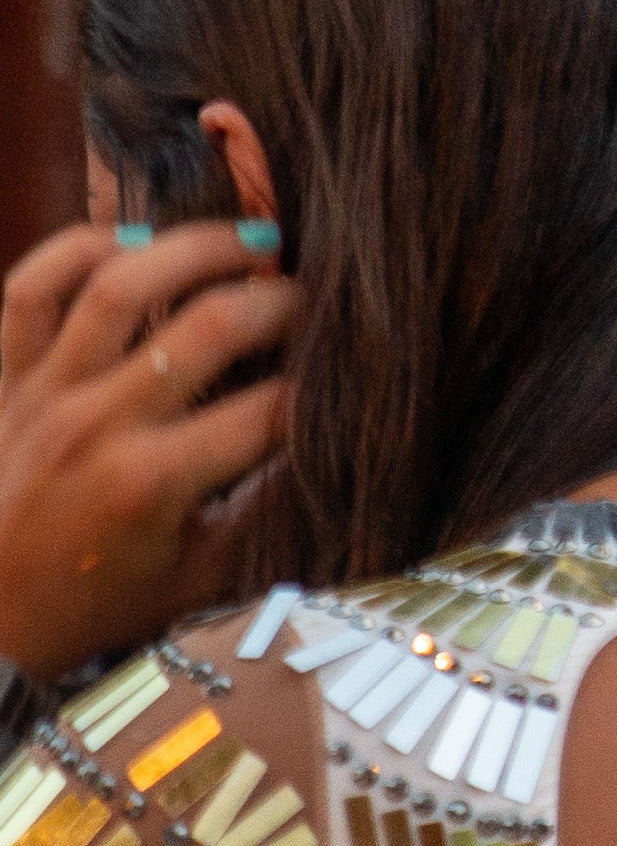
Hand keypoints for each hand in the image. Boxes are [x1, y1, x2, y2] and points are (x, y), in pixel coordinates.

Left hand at [0, 223, 295, 678]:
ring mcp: (46, 391)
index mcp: (151, 484)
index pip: (269, 412)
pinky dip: (81, 247)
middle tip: (314, 300)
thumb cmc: (98, 602)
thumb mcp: (199, 577)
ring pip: (123, 281)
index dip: (324, 388)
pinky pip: (33, 286)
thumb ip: (269, 516)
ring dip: (199, 248)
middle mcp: (99, 425)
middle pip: (210, 326)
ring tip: (251, 243)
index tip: (353, 373)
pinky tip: (135, 245)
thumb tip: (337, 453)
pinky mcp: (6, 374)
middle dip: (282, 303)